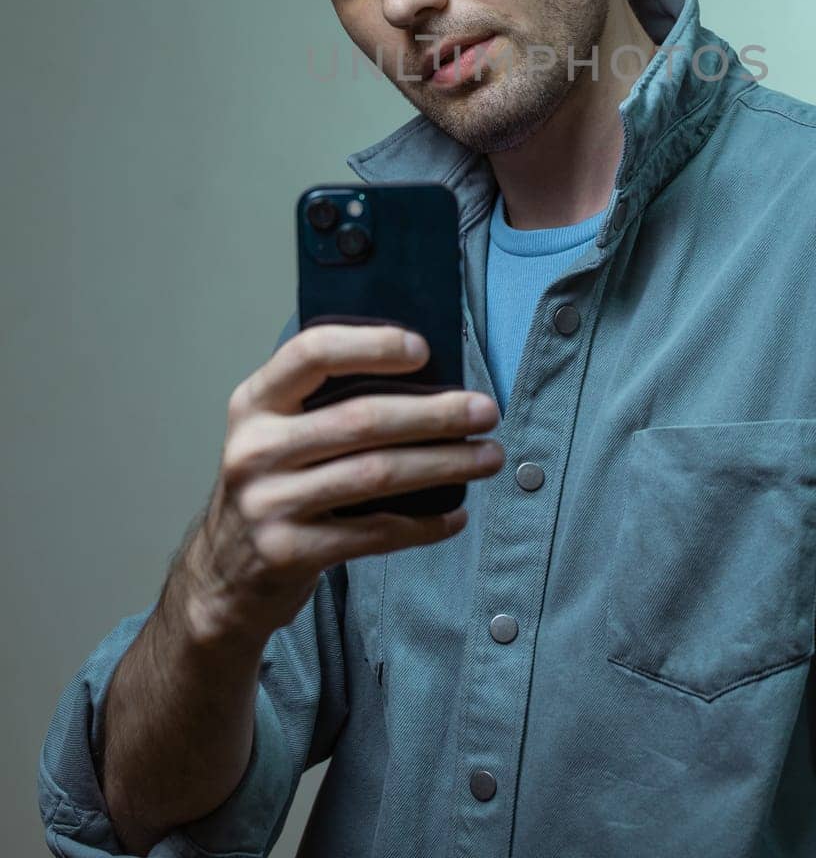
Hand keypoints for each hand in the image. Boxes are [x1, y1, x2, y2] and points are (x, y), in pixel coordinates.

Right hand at [183, 321, 502, 644]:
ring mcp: (269, 503)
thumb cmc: (271, 485)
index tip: (424, 349)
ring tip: (488, 457)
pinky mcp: (289, 552)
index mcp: (254, 402)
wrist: (223, 576)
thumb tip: (426, 375)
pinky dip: (424, 524)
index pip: (311, 353)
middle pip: (361, 419)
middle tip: (485, 411)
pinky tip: (456, 515)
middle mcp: (255, 448)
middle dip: (436, 413)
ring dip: (444, 465)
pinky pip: (374, 533)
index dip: (371, 346)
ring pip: (376, 474)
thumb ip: (323, 401)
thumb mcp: (275, 431)